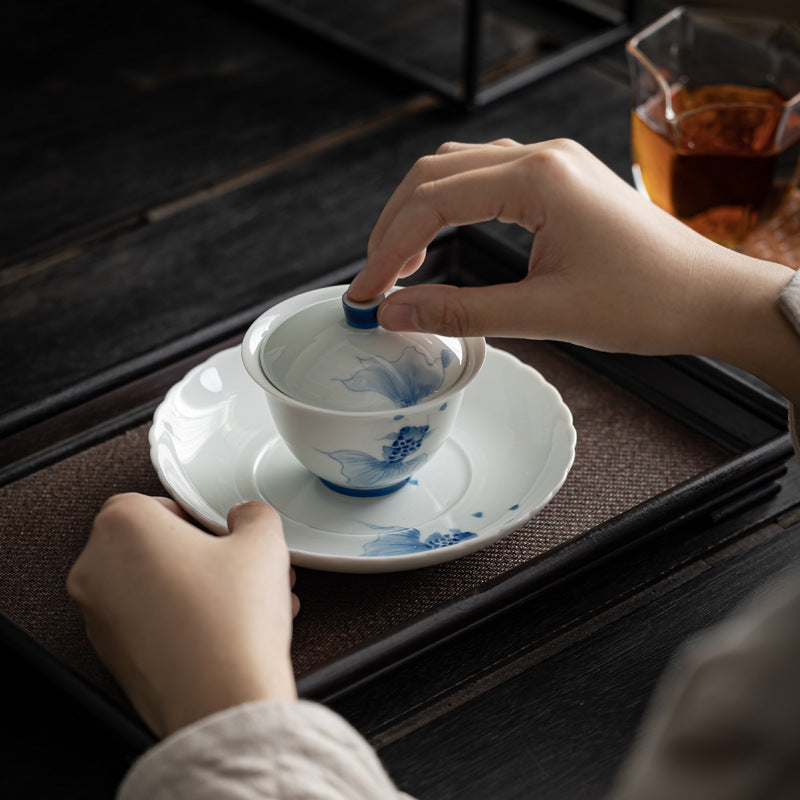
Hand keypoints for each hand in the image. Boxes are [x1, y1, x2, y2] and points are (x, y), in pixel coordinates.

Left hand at [67, 494, 298, 736]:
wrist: (222, 700)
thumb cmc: (230, 623)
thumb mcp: (262, 542)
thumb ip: (253, 515)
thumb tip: (247, 517)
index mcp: (122, 527)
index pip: (154, 501)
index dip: (197, 516)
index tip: (223, 532)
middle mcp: (97, 569)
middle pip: (155, 545)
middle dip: (204, 554)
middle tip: (239, 565)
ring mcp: (99, 616)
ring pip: (155, 585)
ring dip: (201, 586)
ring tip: (248, 601)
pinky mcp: (113, 655)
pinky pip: (151, 621)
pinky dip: (185, 618)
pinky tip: (231, 628)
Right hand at [349, 139, 799, 402]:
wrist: (707, 297)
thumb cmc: (646, 301)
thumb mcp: (546, 314)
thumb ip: (462, 314)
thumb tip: (396, 314)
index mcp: (539, 178)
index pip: (433, 202)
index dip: (388, 249)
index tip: (366, 291)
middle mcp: (542, 157)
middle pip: (435, 174)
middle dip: (394, 227)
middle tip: (374, 280)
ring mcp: (552, 164)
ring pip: (457, 170)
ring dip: (419, 213)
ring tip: (399, 264)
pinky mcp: (559, 182)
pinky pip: (486, 179)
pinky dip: (451, 209)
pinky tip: (441, 242)